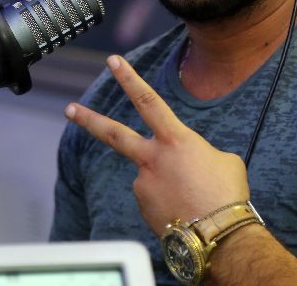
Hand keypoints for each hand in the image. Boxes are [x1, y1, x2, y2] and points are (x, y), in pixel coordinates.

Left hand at [65, 55, 250, 234]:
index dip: (129, 78)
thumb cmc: (227, 195)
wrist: (219, 236)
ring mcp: (144, 183)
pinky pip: (153, 198)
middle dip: (89, 119)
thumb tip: (190, 162)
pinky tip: (185, 211)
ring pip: (150, 175)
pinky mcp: (142, 206)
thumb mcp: (223, 161)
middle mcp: (153, 158)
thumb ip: (198, 153)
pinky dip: (167, 202)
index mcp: (175, 140)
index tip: (112, 62)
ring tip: (194, 200)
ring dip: (167, 184)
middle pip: (113, 133)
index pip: (147, 100)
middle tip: (69, 109)